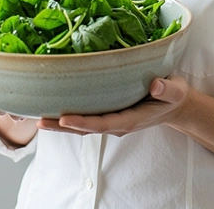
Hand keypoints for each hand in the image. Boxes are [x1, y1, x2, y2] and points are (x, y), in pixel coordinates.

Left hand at [39, 75, 192, 136]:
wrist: (175, 104)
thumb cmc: (174, 95)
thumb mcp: (176, 90)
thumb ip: (167, 89)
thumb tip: (155, 85)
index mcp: (131, 119)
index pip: (103, 123)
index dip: (83, 122)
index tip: (64, 118)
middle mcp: (117, 123)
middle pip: (85, 128)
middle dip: (62, 126)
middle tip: (39, 121)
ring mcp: (112, 119)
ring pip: (83, 125)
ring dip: (60, 124)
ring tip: (38, 119)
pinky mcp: (109, 113)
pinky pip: (86, 117)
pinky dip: (69, 115)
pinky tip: (52, 108)